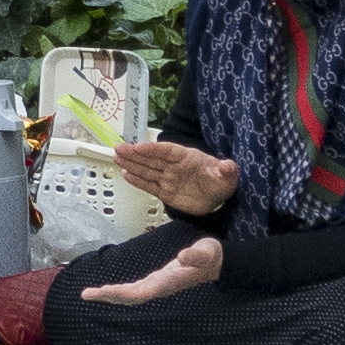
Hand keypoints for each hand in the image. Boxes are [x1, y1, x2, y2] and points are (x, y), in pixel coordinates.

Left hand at [85, 238, 225, 306]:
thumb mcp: (206, 252)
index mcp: (168, 282)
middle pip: (130, 297)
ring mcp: (157, 286)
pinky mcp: (156, 282)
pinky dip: (118, 290)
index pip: (140, 292)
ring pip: (130, 295)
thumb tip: (183, 256)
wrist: (216, 263)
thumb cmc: (210, 256)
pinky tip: (107, 290)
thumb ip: (196, 256)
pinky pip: (133, 290)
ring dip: (110, 295)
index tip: (103, 292)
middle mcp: (160, 287)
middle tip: (85, 295)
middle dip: (109, 296)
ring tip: (89, 294)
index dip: (121, 293)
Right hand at [121, 138, 240, 219]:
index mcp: (187, 157)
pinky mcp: (165, 192)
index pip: (167, 151)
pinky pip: (150, 185)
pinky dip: (138, 181)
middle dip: (135, 154)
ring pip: (147, 170)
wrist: (218, 198)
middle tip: (119, 148)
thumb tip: (228, 166)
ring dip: (132, 164)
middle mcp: (174, 166)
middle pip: (152, 158)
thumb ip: (227, 170)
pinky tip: (126, 174)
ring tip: (117, 157)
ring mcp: (168, 178)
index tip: (139, 147)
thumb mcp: (227, 176)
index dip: (153, 149)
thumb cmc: (221, 182)